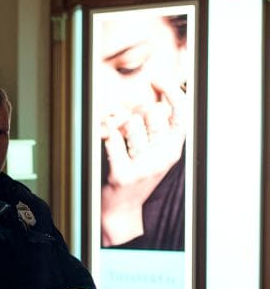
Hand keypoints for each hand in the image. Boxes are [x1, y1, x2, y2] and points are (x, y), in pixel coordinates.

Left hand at [100, 79, 185, 245]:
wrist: (122, 209)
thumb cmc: (138, 174)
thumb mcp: (156, 152)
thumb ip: (159, 125)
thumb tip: (155, 94)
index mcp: (174, 150)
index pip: (181, 113)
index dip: (171, 91)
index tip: (157, 79)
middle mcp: (163, 158)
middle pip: (151, 113)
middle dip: (136, 112)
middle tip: (128, 125)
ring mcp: (144, 167)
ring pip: (131, 123)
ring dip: (120, 126)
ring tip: (119, 140)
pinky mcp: (123, 174)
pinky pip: (113, 138)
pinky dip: (107, 137)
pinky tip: (108, 144)